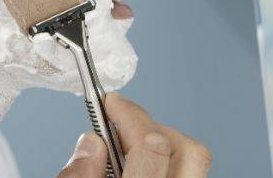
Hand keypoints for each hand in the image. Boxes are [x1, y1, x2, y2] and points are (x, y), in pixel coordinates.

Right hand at [58, 93, 211, 176]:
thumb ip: (79, 177)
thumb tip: (91, 144)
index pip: (153, 146)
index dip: (128, 114)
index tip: (109, 102)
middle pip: (189, 149)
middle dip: (153, 125)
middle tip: (122, 119)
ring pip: (194, 159)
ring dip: (161, 142)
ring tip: (128, 145)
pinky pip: (188, 172)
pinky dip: (166, 161)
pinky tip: (141, 166)